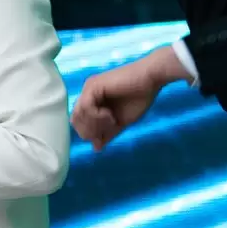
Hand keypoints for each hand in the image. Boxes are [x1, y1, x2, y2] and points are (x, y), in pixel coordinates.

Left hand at [71, 49, 186, 148]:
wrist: (151, 80)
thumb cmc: (140, 97)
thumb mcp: (120, 121)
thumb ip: (107, 133)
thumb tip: (96, 148)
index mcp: (92, 101)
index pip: (79, 123)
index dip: (90, 134)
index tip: (107, 134)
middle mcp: (87, 94)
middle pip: (75, 120)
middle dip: (90, 131)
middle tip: (108, 129)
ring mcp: (89, 89)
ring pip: (78, 115)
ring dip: (95, 124)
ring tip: (111, 121)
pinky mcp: (93, 86)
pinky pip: (86, 107)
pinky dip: (97, 116)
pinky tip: (110, 115)